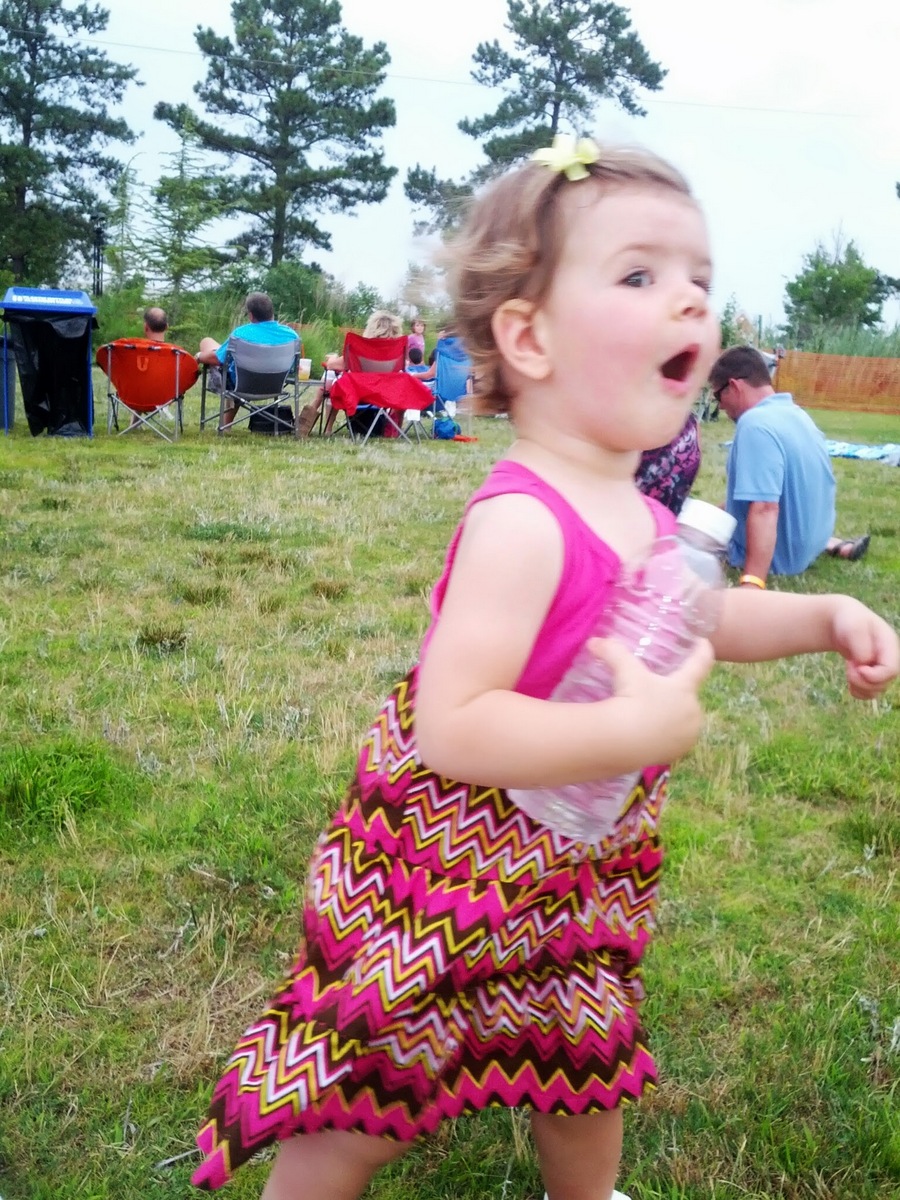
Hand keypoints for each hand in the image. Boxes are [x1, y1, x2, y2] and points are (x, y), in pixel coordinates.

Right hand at [588, 635, 714, 763]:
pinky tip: (654, 732)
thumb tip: (594, 641)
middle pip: (690, 695)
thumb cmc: (631, 702)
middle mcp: (693, 711)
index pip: (701, 663)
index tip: (703, 641)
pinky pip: (678, 739)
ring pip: (685, 718)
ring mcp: (688, 734)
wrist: (624, 743)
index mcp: (684, 688)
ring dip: (676, 714)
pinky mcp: (679, 753)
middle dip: (680, 692)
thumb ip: (613, 652)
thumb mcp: (625, 673)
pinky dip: (670, 734)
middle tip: (660, 689)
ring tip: (655, 713)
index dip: (703, 650)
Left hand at [830, 598, 899, 699]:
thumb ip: (862, 646)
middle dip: (863, 681)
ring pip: (876, 690)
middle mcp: (889, 659)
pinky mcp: (872, 675)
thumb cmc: (849, 621)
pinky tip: (850, 680)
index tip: (857, 668)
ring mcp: (881, 668)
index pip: (891, 670)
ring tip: (849, 669)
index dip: (874, 675)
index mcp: (889, 645)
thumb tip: (865, 664)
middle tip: (849, 667)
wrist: (841, 621)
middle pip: (884, 683)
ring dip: (860, 686)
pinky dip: (858, 692)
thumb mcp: (854, 627)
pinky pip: (869, 693)